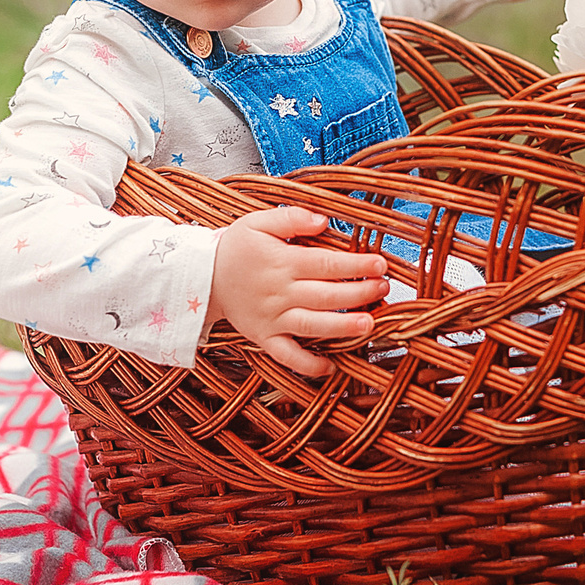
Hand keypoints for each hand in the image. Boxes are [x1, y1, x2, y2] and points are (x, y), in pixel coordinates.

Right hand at [205, 206, 389, 376]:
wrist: (200, 278)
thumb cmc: (234, 248)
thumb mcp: (257, 222)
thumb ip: (290, 217)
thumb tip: (323, 220)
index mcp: (281, 262)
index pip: (326, 264)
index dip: (356, 265)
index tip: (379, 264)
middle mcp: (279, 292)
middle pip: (326, 295)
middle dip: (359, 293)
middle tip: (383, 289)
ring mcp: (272, 318)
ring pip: (312, 325)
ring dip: (343, 327)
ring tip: (369, 325)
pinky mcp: (264, 337)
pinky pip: (287, 356)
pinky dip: (308, 365)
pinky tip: (330, 367)